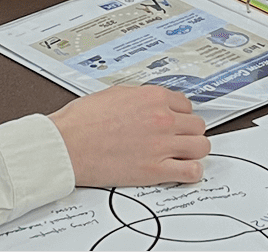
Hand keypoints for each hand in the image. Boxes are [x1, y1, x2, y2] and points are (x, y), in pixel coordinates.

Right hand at [50, 85, 209, 187]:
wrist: (65, 145)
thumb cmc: (81, 121)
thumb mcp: (114, 94)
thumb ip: (140, 98)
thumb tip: (150, 103)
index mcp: (153, 97)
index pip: (186, 105)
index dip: (179, 115)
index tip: (174, 122)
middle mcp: (162, 119)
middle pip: (197, 125)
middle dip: (188, 132)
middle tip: (177, 139)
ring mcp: (161, 145)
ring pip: (201, 146)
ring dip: (193, 151)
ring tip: (181, 155)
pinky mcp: (155, 170)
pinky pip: (192, 171)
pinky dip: (191, 172)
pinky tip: (182, 171)